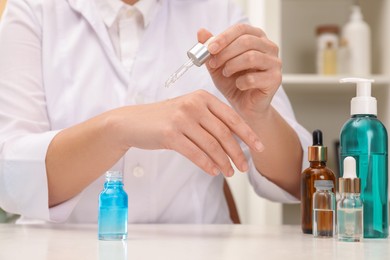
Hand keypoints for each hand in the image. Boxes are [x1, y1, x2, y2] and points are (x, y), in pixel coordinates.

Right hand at [110, 90, 263, 176]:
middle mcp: (194, 105)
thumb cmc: (164, 118)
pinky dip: (207, 164)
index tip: (259, 148)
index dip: (248, 134)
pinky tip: (214, 171)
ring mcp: (181, 119)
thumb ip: (210, 120)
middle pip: (224, 133)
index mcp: (202, 97)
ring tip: (230, 173)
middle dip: (238, 153)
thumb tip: (235, 142)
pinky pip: (195, 153)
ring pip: (211, 145)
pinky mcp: (170, 134)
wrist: (133, 122)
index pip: (232, 117)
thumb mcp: (189, 111)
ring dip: (224, 162)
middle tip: (245, 167)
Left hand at [197, 24, 281, 119]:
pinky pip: (254, 78)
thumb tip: (201, 32)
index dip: (224, 37)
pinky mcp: (275, 79)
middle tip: (214, 63)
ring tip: (226, 74)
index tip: (210, 48)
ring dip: (232, 66)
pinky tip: (238, 85)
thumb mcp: (217, 64)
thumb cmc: (233, 82)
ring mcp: (274, 63)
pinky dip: (241, 82)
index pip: (241, 29)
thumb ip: (210, 49)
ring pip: (251, 57)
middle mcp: (269, 47)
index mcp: (256, 37)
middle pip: (246, 41)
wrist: (245, 106)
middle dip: (225, 53)